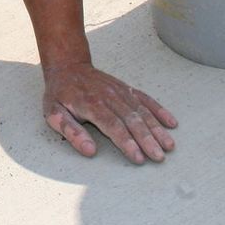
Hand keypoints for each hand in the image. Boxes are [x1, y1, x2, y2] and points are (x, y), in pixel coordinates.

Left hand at [42, 63, 176, 163]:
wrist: (68, 66)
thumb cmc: (60, 94)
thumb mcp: (53, 113)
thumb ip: (70, 131)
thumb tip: (89, 150)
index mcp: (90, 103)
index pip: (112, 125)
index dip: (126, 142)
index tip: (139, 158)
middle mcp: (109, 96)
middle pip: (131, 120)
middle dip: (147, 139)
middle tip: (159, 157)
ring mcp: (119, 91)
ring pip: (142, 111)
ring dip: (156, 129)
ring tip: (168, 145)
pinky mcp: (126, 88)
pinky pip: (145, 99)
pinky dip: (159, 110)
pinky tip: (171, 123)